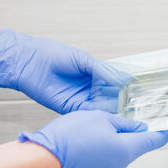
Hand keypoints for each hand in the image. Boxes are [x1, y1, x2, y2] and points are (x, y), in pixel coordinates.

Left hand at [0, 29, 129, 113]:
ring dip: (113, 108)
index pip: (114, 84)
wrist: (30, 62)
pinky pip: (88, 111)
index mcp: (94, 75)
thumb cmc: (53, 55)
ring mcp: (81, 98)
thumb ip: (105, 71)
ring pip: (102, 106)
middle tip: (134, 103)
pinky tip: (108, 110)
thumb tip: (125, 78)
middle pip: (110, 97)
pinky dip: (99, 112)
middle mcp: (89, 88)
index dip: (125, 88)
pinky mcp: (72, 107)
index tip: (136, 91)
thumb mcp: (84, 60)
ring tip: (125, 108)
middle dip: (122, 100)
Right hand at [18, 111, 167, 167]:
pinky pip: (119, 148)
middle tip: (159, 114)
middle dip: (153, 129)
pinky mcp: (101, 162)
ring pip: (131, 145)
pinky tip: (121, 125)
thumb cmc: (72, 136)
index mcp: (128, 149)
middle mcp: (123, 159)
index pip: (156, 140)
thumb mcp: (103, 119)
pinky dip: (124, 137)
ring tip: (140, 116)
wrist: (47, 155)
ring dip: (137, 132)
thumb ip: (124, 122)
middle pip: (145, 143)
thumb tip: (138, 126)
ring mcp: (112, 163)